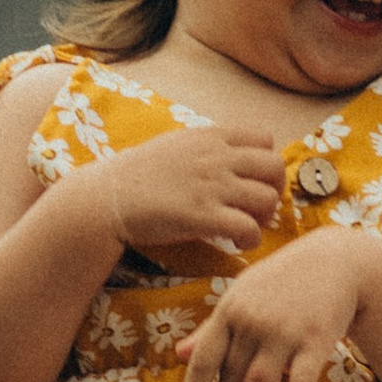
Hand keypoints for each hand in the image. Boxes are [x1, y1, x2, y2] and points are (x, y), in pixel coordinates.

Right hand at [90, 123, 283, 270]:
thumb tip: (236, 156)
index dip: (265, 163)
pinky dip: (250, 239)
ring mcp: (210, 186)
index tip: (254, 182)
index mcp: (209, 137)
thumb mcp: (176, 144)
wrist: (106, 198)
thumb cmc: (138, 175)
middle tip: (257, 209)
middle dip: (274, 191)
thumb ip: (208, 147)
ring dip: (263, 218)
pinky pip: (248, 227)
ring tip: (245, 229)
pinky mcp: (202, 215)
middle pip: (275, 167)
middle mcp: (215, 157)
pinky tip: (236, 243)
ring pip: (267, 199)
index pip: (264, 138)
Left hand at [178, 229, 374, 381]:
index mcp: (229, 311)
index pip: (203, 361)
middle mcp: (252, 322)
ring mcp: (284, 331)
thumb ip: (212, 327)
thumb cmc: (283, 281)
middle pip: (231, 379)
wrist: (337, 260)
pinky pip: (300, 381)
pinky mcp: (315, 340)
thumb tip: (179, 353)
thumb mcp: (242, 296)